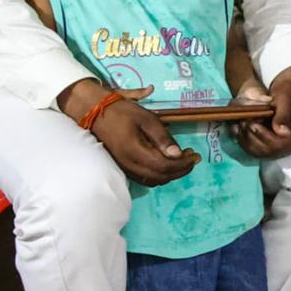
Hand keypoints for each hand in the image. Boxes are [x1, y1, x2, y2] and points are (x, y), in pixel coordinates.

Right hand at [58, 78, 198, 186]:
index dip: (183, 165)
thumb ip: (162, 138)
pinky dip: (160, 173)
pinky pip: (145, 177)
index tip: (195, 155)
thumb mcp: (146, 118)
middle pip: (161, 176)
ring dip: (171, 173)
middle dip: (180, 169)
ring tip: (183, 159)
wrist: (94, 112)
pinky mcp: (123, 166)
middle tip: (193, 157)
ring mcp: (125, 167)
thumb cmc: (122, 111)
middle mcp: (129, 164)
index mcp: (135, 152)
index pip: (165, 166)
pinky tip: (167, 162)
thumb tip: (178, 154)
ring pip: (153, 179)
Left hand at [236, 65, 290, 159]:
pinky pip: (259, 149)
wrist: (289, 85)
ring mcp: (285, 145)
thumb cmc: (289, 88)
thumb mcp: (285, 98)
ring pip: (262, 152)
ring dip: (248, 140)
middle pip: (271, 151)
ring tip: (241, 124)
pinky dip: (247, 141)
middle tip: (243, 122)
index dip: (265, 137)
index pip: (282, 144)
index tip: (252, 123)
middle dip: (254, 138)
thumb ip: (283, 116)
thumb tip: (282, 133)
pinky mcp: (275, 144)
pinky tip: (240, 130)